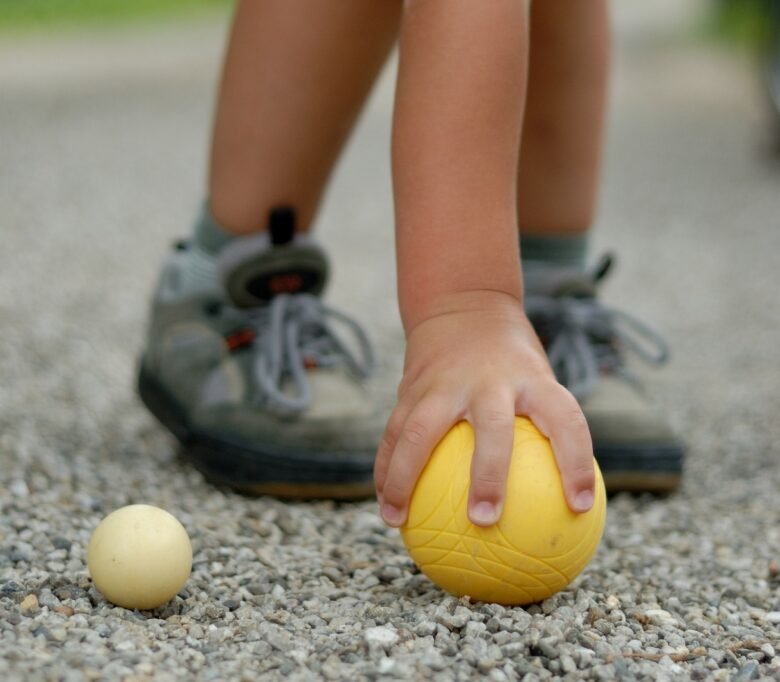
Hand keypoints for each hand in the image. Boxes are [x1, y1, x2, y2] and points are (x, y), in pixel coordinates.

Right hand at [374, 290, 594, 527]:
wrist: (464, 305)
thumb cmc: (512, 361)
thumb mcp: (539, 379)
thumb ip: (548, 432)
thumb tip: (565, 502)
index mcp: (531, 379)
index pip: (565, 419)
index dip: (577, 462)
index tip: (581, 507)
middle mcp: (489, 380)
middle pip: (492, 427)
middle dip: (489, 474)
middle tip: (485, 520)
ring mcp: (445, 382)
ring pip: (420, 430)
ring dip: (404, 477)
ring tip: (397, 519)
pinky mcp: (412, 386)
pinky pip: (394, 432)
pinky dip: (386, 468)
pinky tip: (385, 504)